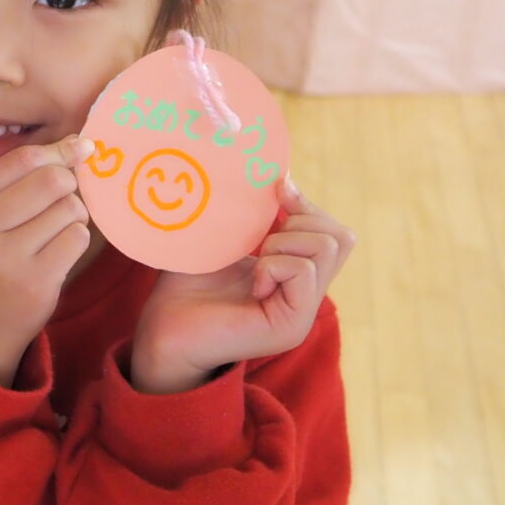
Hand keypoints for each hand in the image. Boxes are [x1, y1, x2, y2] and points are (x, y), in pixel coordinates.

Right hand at [0, 136, 94, 385]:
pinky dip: (76, 240)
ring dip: (72, 217)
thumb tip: (79, 144)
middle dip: (67, 187)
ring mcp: (5, 258)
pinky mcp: (34, 282)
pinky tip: (57, 254)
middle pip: (51, 180)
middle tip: (59, 204)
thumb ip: (23, 177)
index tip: (76, 153)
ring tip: (53, 234)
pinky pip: (77, 238)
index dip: (57, 153)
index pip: (22, 159)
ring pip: (69, 209)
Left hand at [130, 178, 354, 393]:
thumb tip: (284, 177)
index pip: (336, 233)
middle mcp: (305, 297)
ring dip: (284, 242)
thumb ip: (255, 215)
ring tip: (254, 261)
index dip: (309, 206)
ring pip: (327, 248)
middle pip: (341, 237)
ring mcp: (302, 314)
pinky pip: (304, 272)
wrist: (163, 326)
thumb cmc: (186, 284)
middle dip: (300, 222)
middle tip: (260, 241)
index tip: (277, 190)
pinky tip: (251, 282)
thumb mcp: (226, 238)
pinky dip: (274, 265)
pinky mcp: (291, 325)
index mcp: (296, 278)